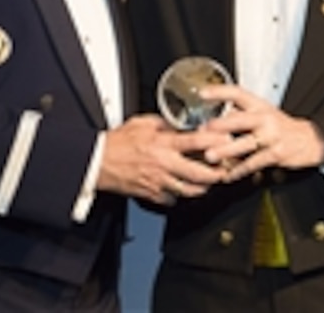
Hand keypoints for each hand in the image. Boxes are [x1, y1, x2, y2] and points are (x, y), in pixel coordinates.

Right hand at [97, 114, 227, 204]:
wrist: (97, 162)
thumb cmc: (117, 143)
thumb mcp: (141, 123)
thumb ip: (162, 123)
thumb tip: (176, 124)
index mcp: (162, 144)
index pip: (195, 142)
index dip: (215, 141)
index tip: (226, 139)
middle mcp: (164, 164)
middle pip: (199, 173)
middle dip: (217, 173)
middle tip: (225, 170)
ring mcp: (159, 182)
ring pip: (190, 190)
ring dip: (203, 187)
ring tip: (210, 182)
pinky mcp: (152, 195)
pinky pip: (173, 199)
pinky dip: (180, 195)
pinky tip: (184, 189)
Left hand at [199, 85, 323, 182]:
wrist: (310, 139)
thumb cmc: (281, 126)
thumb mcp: (264, 113)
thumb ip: (241, 114)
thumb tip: (213, 118)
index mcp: (259, 106)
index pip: (238, 93)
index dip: (220, 91)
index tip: (202, 93)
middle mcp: (264, 118)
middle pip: (240, 120)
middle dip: (221, 125)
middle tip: (204, 129)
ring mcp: (271, 136)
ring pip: (244, 144)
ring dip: (225, 150)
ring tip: (210, 156)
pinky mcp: (275, 154)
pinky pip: (253, 163)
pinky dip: (239, 170)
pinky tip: (228, 175)